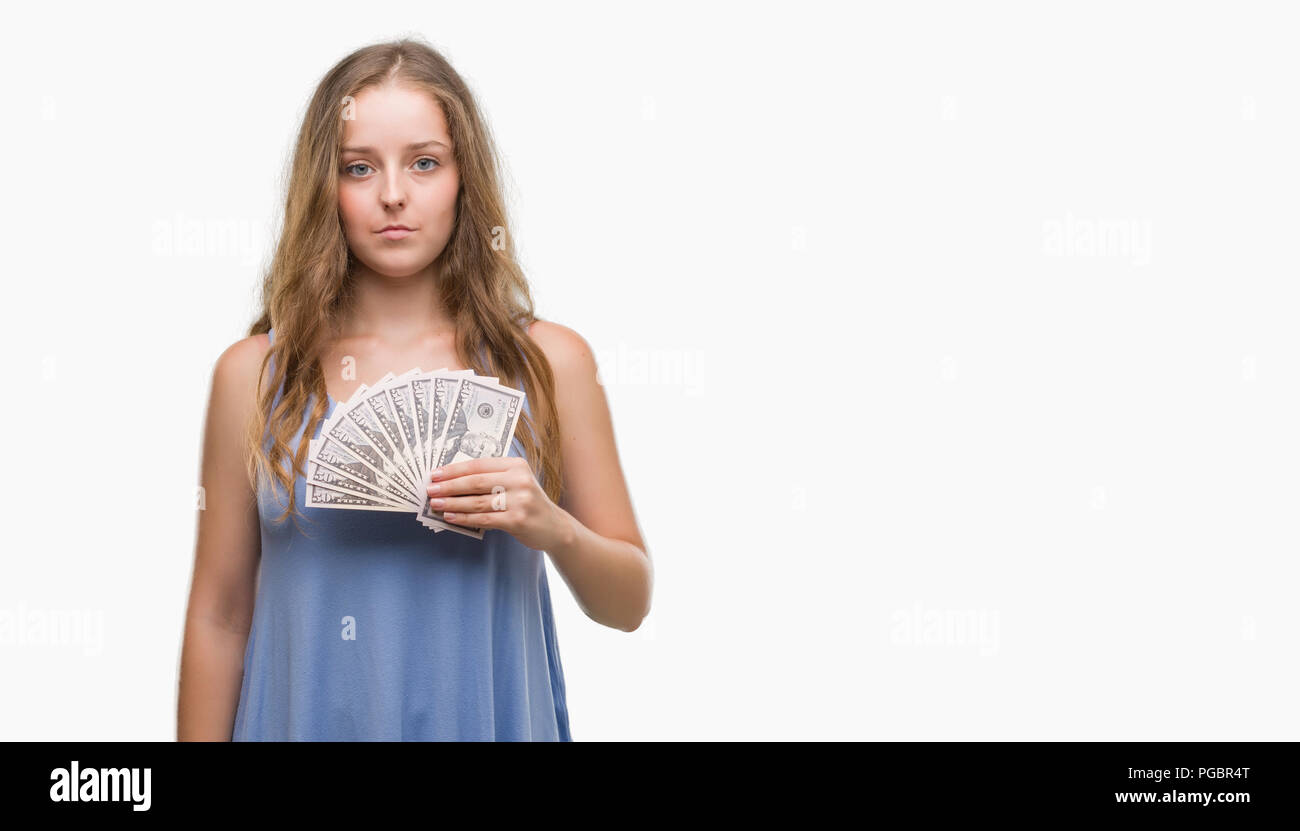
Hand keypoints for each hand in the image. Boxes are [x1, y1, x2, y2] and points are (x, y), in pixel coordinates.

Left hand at [426, 457, 571, 550]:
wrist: (555, 527)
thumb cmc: (528, 503)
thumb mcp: (515, 483)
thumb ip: (492, 478)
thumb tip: (453, 480)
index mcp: (516, 465)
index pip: (479, 464)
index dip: (454, 469)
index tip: (435, 474)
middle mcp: (519, 480)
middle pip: (476, 481)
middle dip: (449, 486)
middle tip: (430, 489)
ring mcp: (520, 500)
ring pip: (477, 501)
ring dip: (453, 503)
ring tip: (436, 503)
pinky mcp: (517, 520)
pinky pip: (484, 519)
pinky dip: (464, 518)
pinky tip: (451, 516)